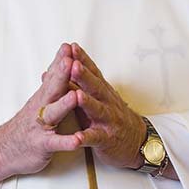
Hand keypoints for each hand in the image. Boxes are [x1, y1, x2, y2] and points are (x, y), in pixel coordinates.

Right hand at [0, 44, 81, 185]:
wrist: (3, 150)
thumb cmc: (27, 124)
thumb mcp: (39, 99)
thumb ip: (51, 81)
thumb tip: (61, 59)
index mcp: (43, 97)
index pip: (52, 75)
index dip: (60, 61)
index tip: (69, 46)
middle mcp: (41, 108)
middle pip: (52, 88)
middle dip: (61, 74)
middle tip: (70, 60)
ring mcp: (40, 126)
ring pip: (52, 113)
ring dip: (64, 104)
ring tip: (75, 96)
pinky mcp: (41, 145)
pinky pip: (54, 143)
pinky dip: (66, 142)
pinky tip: (77, 141)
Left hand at [69, 43, 145, 169]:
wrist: (135, 141)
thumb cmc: (108, 117)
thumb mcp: (94, 98)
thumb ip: (75, 85)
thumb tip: (53, 70)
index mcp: (101, 91)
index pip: (92, 72)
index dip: (82, 59)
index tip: (71, 47)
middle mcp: (106, 102)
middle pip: (95, 87)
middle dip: (84, 75)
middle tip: (73, 64)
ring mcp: (108, 121)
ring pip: (97, 110)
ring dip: (87, 102)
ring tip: (77, 95)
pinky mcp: (106, 140)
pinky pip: (95, 138)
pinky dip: (86, 138)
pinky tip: (77, 137)